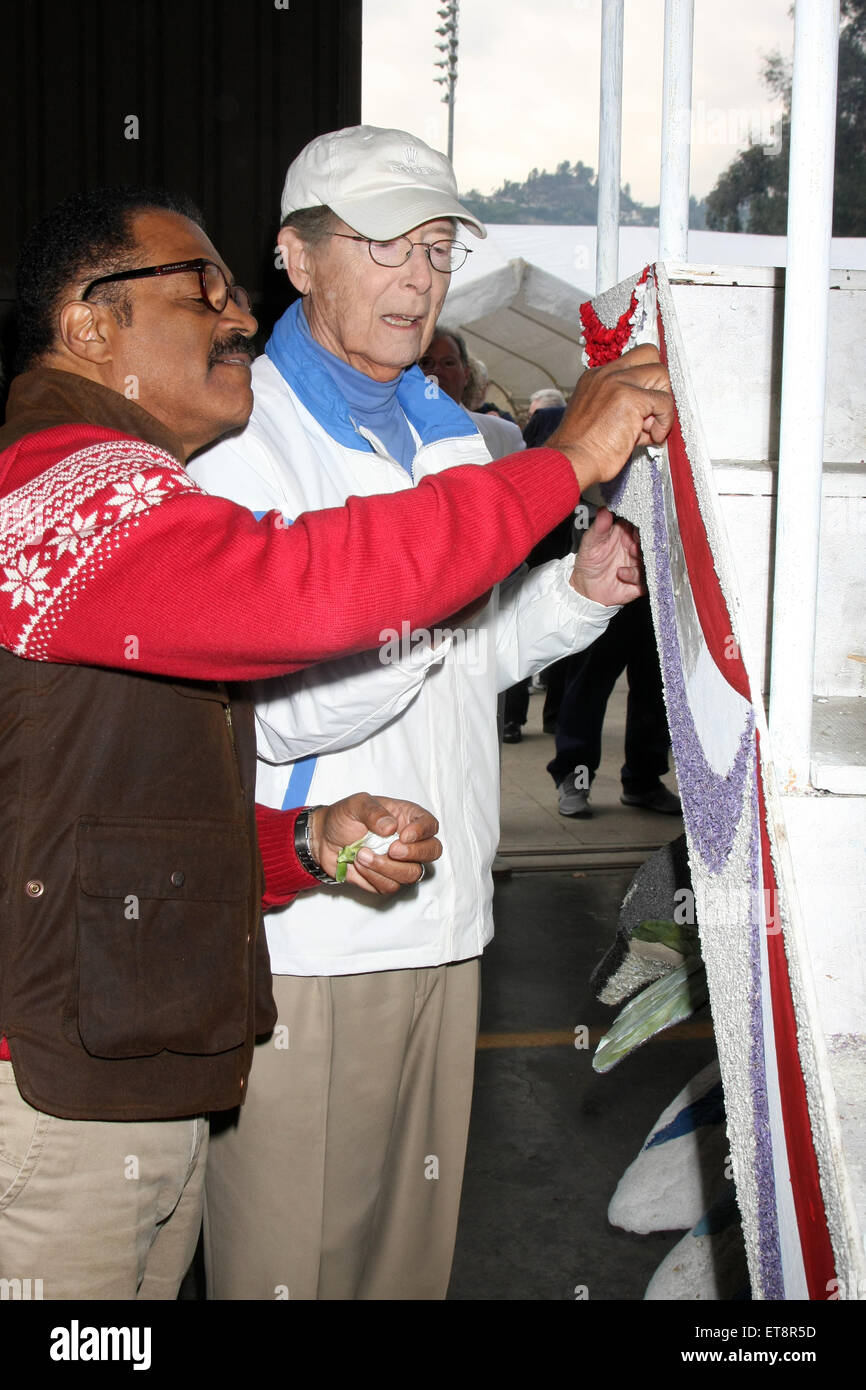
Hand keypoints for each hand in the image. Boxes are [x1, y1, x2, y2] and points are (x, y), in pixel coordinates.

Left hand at [308, 793, 440, 894]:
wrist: (323, 840)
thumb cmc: (343, 818)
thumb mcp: (355, 804)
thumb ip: (373, 811)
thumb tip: (390, 827)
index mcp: (407, 818)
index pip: (431, 826)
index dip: (422, 832)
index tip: (403, 835)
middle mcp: (409, 842)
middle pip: (432, 852)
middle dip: (414, 854)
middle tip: (391, 850)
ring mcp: (400, 863)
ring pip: (412, 874)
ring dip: (386, 867)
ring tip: (361, 855)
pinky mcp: (387, 879)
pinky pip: (390, 886)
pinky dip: (373, 877)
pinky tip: (358, 865)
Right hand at [549, 345, 673, 492]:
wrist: (572, 463)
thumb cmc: (582, 451)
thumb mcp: (598, 418)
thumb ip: (623, 407)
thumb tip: (650, 415)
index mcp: (595, 377)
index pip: (631, 362)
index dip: (645, 382)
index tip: (645, 407)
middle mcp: (605, 374)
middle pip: (649, 354)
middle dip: (658, 383)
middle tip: (652, 410)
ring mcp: (617, 383)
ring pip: (661, 374)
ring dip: (663, 404)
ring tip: (649, 429)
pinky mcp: (631, 398)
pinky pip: (664, 402)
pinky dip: (664, 422)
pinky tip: (651, 437)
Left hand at [570, 508, 644, 605]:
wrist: (585, 588)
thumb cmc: (589, 561)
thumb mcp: (591, 541)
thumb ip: (599, 526)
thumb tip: (604, 509)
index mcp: (626, 534)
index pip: (639, 524)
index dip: (642, 522)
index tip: (640, 521)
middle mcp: (635, 547)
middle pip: (649, 541)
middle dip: (646, 539)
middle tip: (637, 538)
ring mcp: (639, 564)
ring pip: (651, 559)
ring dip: (642, 556)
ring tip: (632, 552)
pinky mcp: (640, 581)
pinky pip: (646, 578)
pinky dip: (635, 575)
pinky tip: (621, 573)